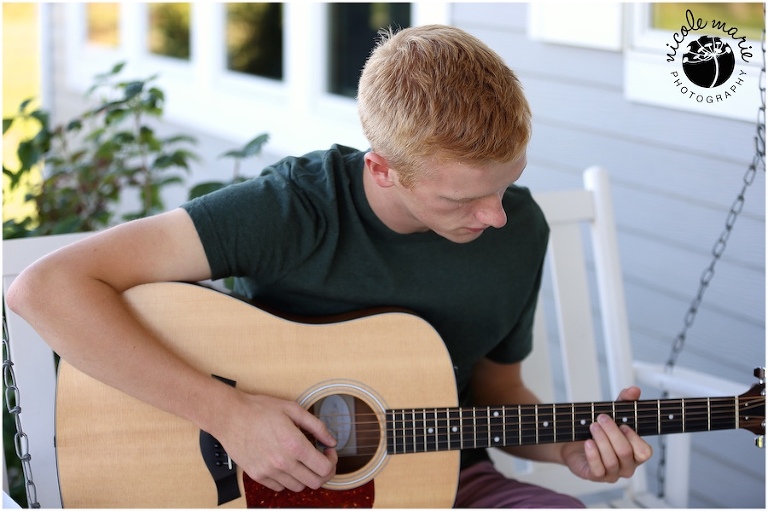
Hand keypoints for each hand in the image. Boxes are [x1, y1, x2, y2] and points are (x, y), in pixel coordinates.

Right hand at [216, 391, 337, 492]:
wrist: (230, 416)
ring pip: (298, 487)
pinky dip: (287, 480)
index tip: (328, 452)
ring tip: (302, 460)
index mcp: (294, 445)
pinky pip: (280, 487)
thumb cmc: (259, 409)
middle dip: (323, 471)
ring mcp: (269, 472)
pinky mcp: (257, 476)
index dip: (332, 462)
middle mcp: (283, 463)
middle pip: (315, 482)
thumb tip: (331, 440)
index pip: (324, 468)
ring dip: (305, 476)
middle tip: (320, 459)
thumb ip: (316, 426)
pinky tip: (286, 464)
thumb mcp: (292, 409)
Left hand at [561, 387, 652, 481]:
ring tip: (592, 426)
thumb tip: (634, 389)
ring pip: (611, 460)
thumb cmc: (600, 430)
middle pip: (625, 453)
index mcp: (635, 453)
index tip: (622, 423)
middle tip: (601, 418)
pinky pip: (597, 469)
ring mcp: (612, 473)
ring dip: (601, 440)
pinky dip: (592, 454)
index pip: (644, 452)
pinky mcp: (596, 476)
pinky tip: (588, 442)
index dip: (633, 438)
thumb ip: (624, 401)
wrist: (573, 441)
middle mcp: (626, 466)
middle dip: (612, 433)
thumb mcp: (613, 413)